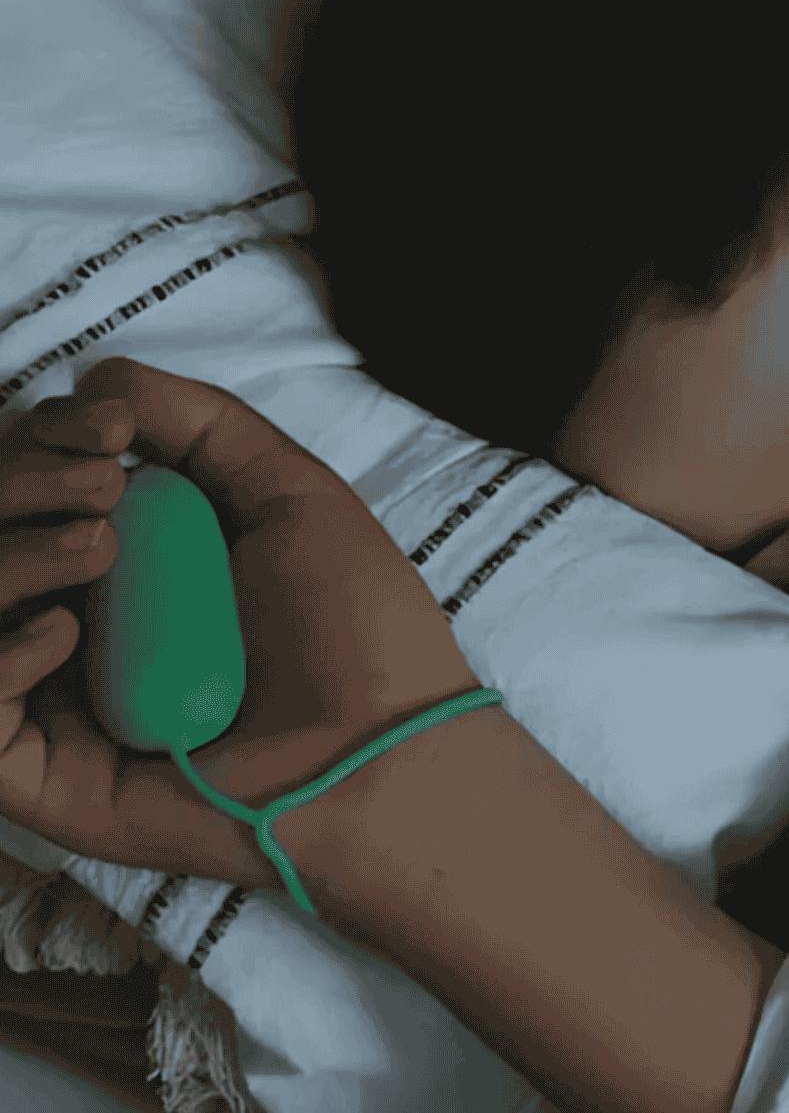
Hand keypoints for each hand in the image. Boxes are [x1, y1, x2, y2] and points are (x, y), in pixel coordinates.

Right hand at [0, 357, 480, 891]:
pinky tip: (57, 632)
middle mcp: (85, 620)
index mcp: (134, 559)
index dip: (49, 438)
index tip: (106, 427)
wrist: (384, 745)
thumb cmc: (354, 619)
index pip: (38, 483)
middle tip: (100, 486)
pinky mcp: (48, 776)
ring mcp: (62, 698)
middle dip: (18, 481)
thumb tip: (97, 380)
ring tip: (95, 548)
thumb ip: (203, 424)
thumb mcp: (290, 493)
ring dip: (7, 555)